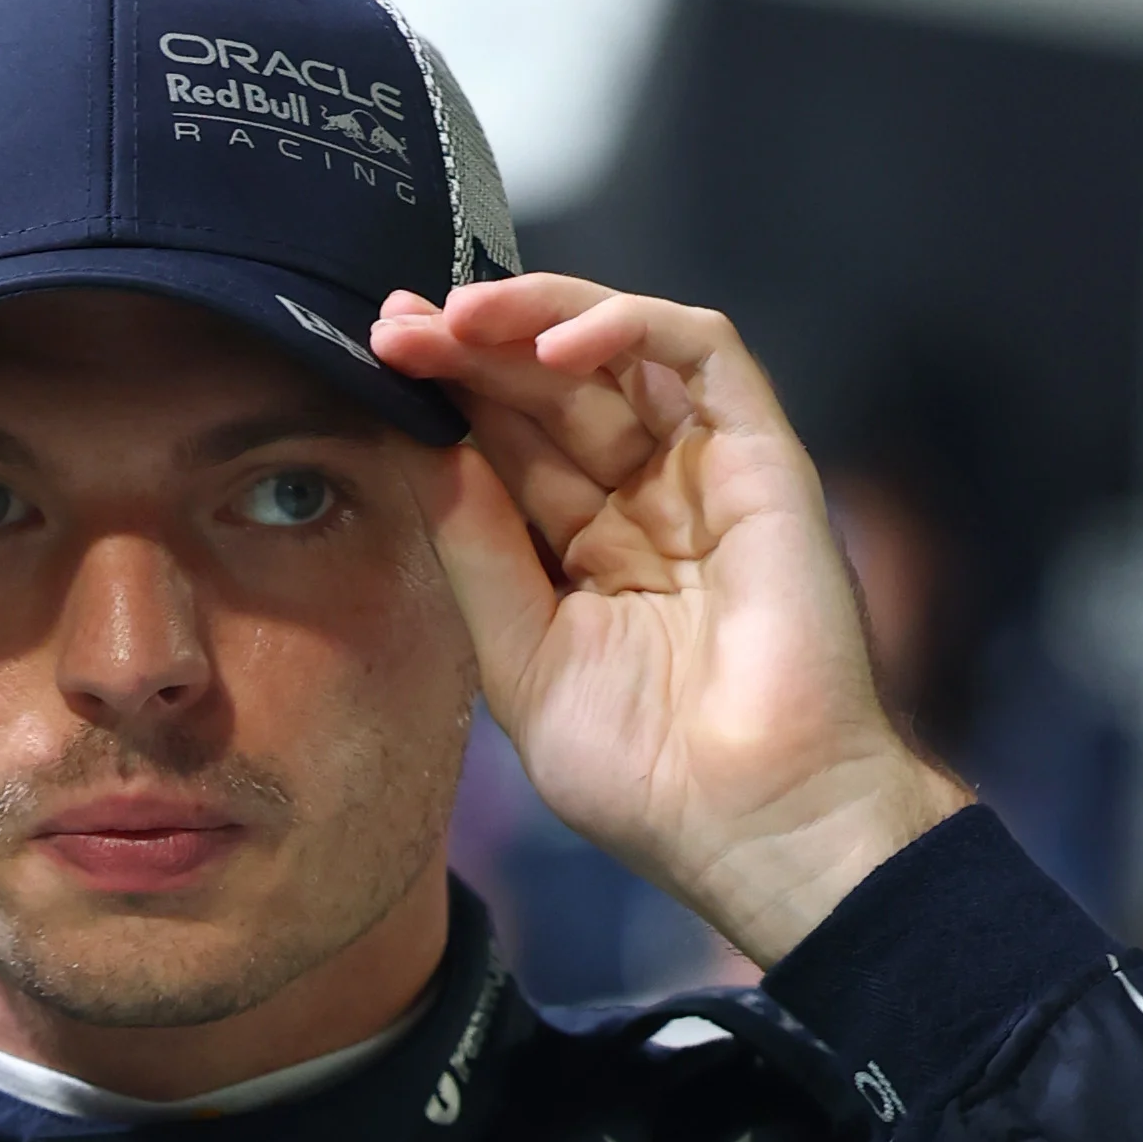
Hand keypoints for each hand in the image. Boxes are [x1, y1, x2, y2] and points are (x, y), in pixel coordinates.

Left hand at [374, 276, 969, 964]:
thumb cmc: (644, 773)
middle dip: (471, 344)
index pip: (507, 440)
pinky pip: (704, 354)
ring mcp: (704, 473)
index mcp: (584, 549)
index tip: (379, 354)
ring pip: (618, 351)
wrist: (757, 824)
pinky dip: (629, 327)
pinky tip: (553, 348)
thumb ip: (476, 548)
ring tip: (460, 317)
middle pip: (548, 387)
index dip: (447, 390)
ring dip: (536, 317)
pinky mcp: (763, 457)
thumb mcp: (519, 657)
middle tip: (398, 323)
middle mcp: (642, 499)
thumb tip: (422, 444)